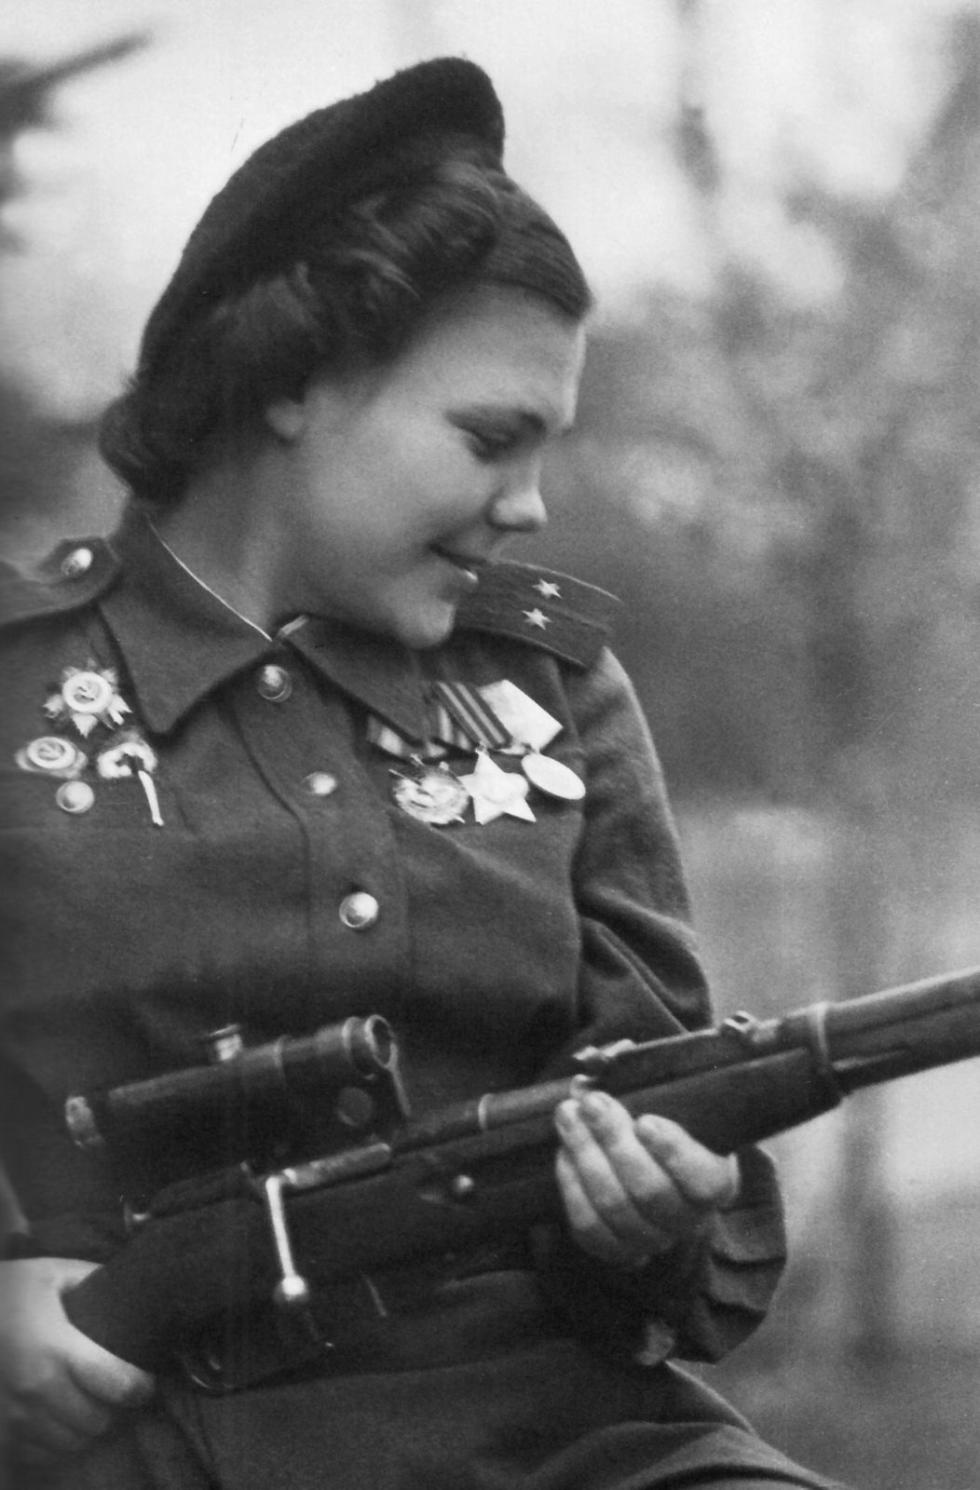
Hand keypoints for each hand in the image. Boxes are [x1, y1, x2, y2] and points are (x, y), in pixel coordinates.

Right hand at [1, 1256, 155, 1471]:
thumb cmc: (9, 1291)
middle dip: (111, 1410)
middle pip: (96, 1423)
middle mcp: (35, 1389)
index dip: (141, 1388)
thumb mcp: (53, 1273)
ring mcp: (13, 1416)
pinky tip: (58, 1420)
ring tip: (86, 1406)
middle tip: (113, 1395)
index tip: (146, 1384)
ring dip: (83, 1429)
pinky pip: (40, 1455)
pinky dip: (54, 1444)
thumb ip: (95, 1279)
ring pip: (70, 1445)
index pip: (118, 1385)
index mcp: (56, 1349)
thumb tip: (133, 1288)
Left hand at [554, 1090, 738, 1269]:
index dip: (674, 1153)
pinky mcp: (617, 1250)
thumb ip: (644, 1084)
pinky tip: (565, 1151)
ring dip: (585, 1155)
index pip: (705, 1182)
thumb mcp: (669, 1102)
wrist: (652, 1168)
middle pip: (650, 1191)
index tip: (645, 1121)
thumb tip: (597, 1071)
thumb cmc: (665, 1125)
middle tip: (591, 1102)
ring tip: (568, 1115)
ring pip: (615, 1207)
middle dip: (614, 1141)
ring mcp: (653, 1239)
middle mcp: (689, 1219)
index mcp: (716, 1180)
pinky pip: (589, 1226)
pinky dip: (572, 1184)